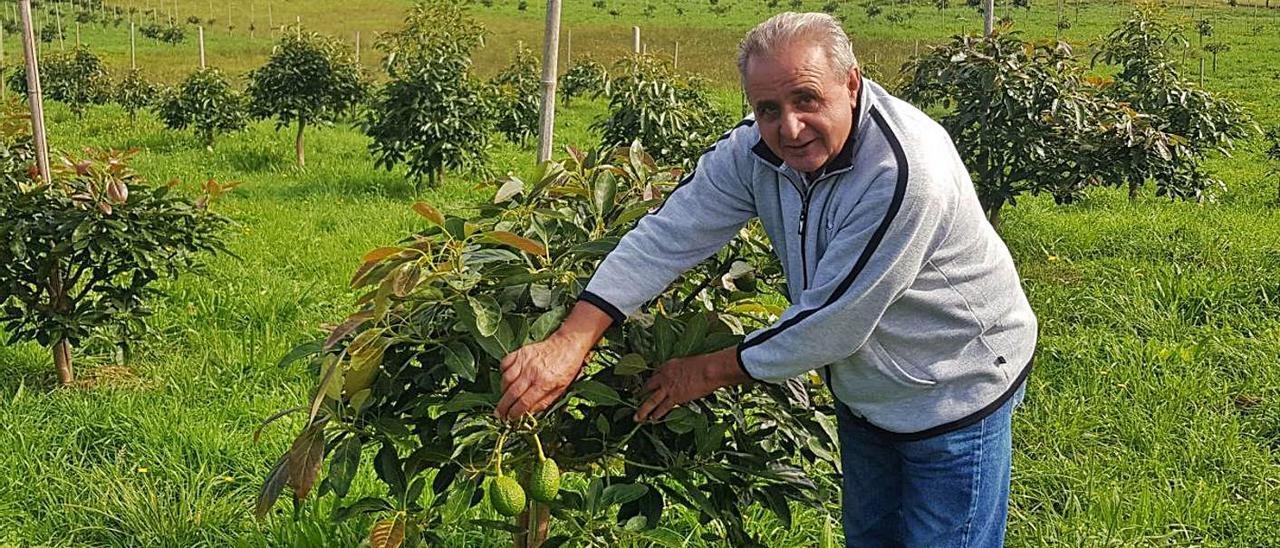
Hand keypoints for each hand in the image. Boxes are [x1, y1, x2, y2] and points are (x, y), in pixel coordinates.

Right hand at [496, 333, 587, 419]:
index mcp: (544, 383)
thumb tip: (529, 413)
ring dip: (502, 392)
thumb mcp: (561, 389)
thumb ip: (544, 402)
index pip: (524, 402)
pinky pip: (504, 364)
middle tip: (499, 415)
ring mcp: (524, 361)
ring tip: (504, 399)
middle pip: (512, 393)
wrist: (568, 344)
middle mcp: (532, 372)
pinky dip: (502, 374)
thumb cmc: (567, 368)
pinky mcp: (520, 352)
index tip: (510, 419)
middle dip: (503, 407)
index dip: (515, 413)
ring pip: (506, 379)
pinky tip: (506, 380)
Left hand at [634, 347, 749, 421]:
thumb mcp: (689, 364)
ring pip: (651, 400)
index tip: (649, 386)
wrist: (709, 369)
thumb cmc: (706, 364)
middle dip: (641, 393)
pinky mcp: (675, 397)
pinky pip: (663, 407)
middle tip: (636, 399)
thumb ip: (684, 371)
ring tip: (637, 417)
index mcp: (668, 365)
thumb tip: (687, 376)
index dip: (652, 381)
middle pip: (649, 386)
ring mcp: (668, 387)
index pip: (656, 374)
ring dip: (643, 409)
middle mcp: (664, 375)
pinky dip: (657, 414)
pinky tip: (652, 419)